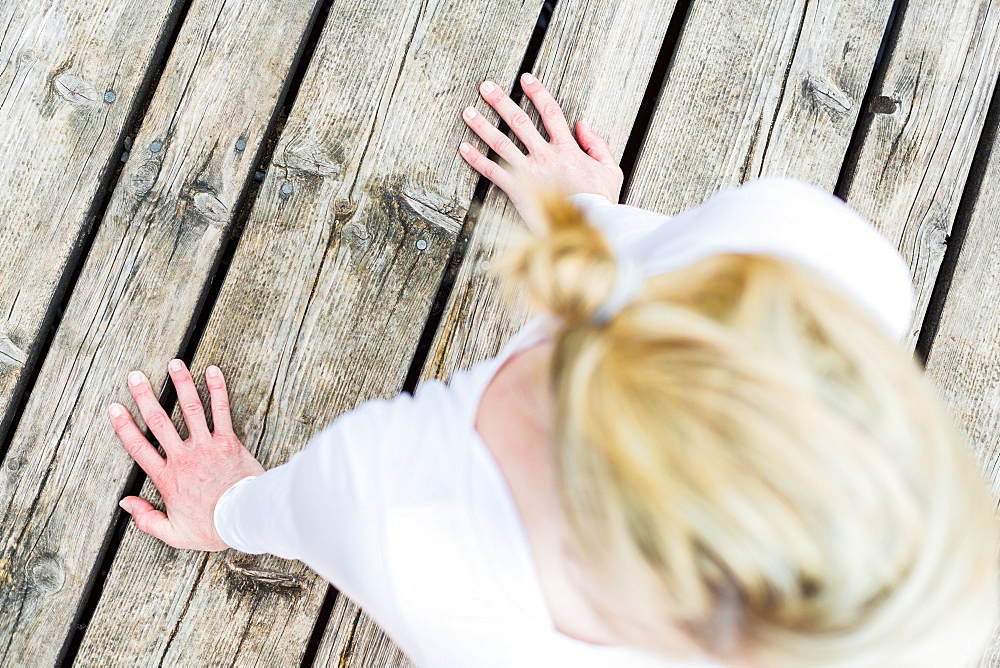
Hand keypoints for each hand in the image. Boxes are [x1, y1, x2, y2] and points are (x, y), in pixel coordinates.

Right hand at [109, 360, 264, 550]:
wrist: (245, 519)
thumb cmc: (212, 528)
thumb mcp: (173, 533)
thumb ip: (146, 519)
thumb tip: (125, 503)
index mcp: (167, 478)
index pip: (139, 448)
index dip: (124, 427)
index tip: (115, 408)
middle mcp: (183, 457)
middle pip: (159, 422)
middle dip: (145, 396)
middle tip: (135, 376)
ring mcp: (206, 446)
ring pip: (190, 409)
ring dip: (181, 384)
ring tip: (174, 363)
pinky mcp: (228, 441)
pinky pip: (222, 411)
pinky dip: (217, 389)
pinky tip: (213, 371)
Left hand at [459, 73, 622, 217]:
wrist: (590, 225)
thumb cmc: (601, 201)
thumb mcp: (610, 168)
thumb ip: (597, 143)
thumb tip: (582, 123)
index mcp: (568, 148)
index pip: (550, 112)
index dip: (537, 92)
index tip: (524, 79)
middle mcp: (546, 155)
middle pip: (519, 121)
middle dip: (500, 102)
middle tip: (485, 87)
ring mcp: (530, 172)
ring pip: (502, 142)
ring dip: (482, 126)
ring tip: (467, 112)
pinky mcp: (518, 190)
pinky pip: (493, 172)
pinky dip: (477, 159)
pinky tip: (463, 148)